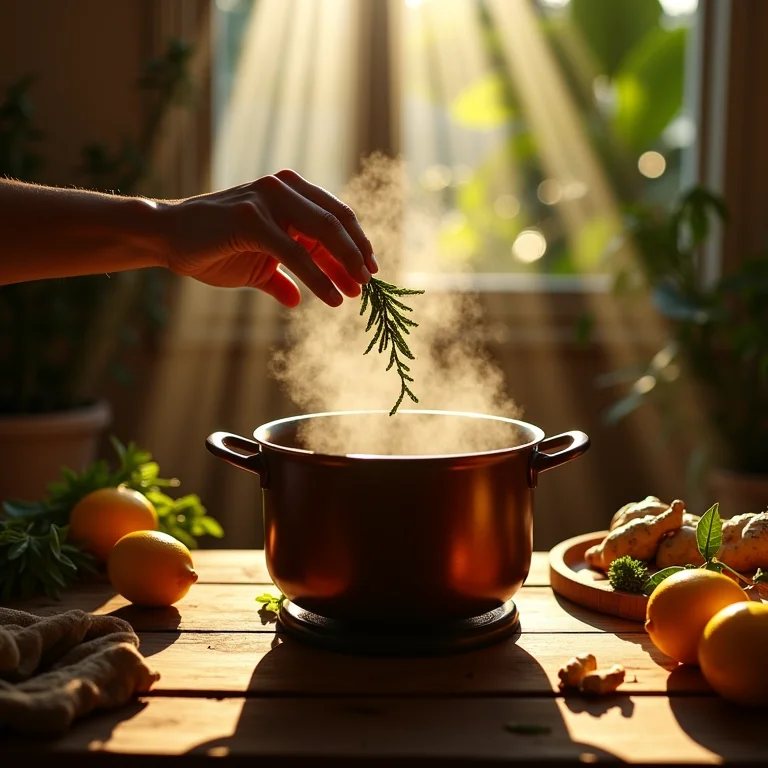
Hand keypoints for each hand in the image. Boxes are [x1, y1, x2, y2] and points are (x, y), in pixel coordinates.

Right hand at [160, 169, 377, 306]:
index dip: (356, 245)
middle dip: (356, 254)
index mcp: (289, 194)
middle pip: (336, 220)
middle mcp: (282, 188)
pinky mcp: (251, 219)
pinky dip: (318, 278)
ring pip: (321, 232)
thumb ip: (284, 276)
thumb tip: (296, 299)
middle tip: (368, 283)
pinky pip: (296, 252)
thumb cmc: (212, 248)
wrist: (167, 239)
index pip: (335, 217)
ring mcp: (266, 199)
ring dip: (344, 264)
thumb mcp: (258, 265)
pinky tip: (332, 298)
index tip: (370, 273)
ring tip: (355, 292)